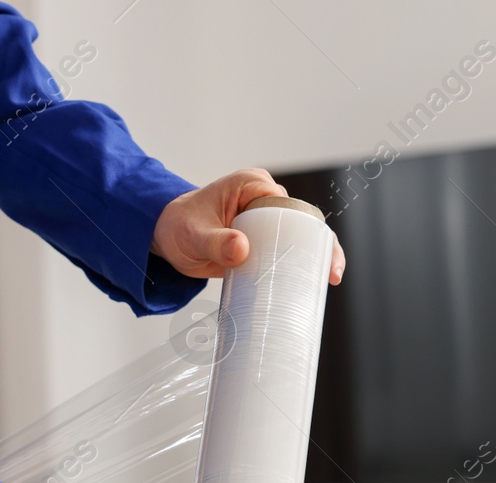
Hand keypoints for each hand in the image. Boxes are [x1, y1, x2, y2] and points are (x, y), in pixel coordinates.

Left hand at [152, 168, 345, 284]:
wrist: (165, 235)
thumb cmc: (177, 226)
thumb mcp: (194, 236)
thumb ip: (216, 242)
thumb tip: (242, 248)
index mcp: (252, 186)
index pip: (291, 207)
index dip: (310, 231)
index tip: (320, 255)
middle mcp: (263, 198)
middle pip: (303, 222)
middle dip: (321, 247)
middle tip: (330, 275)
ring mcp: (265, 219)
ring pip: (299, 237)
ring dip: (313, 258)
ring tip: (325, 282)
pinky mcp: (262, 237)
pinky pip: (285, 248)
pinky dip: (297, 264)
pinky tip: (309, 283)